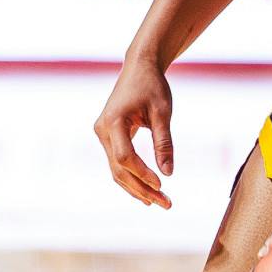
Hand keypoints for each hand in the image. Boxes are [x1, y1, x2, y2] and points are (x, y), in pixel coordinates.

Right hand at [94, 55, 173, 207]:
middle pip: (119, 168)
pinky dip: (132, 177)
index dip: (142, 173)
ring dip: (137, 187)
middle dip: (142, 188)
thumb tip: (168, 174)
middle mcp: (102, 130)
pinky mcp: (108, 137)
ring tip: (160, 202)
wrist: (139, 68)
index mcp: (113, 121)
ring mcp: (103, 134)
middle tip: (166, 204)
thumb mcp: (162, 112)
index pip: (124, 156)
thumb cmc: (152, 86)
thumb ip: (164, 142)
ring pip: (116, 170)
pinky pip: (117, 163)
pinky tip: (148, 192)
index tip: (162, 185)